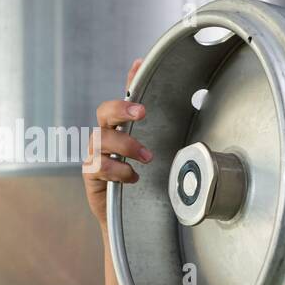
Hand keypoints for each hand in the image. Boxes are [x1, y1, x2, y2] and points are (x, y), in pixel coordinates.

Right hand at [84, 57, 153, 226]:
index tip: (140, 64)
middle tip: (142, 112)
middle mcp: (106, 138)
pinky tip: (132, 178)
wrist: (132, 220)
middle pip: (104, 112)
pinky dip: (118, 170)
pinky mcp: (91, 175)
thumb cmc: (146, 185)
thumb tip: (193, 108)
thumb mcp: (162, 158)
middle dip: (121, 107)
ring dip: (126, 145)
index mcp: (123, 130)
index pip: (124, 99)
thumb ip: (167, 136)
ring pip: (100, 138)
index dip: (129, 80)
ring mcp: (96, 156)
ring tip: (147, 159)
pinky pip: (97, 166)